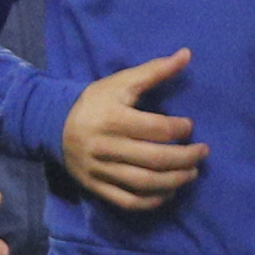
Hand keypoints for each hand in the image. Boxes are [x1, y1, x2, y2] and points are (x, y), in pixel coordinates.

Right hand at [59, 50, 205, 212]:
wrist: (52, 123)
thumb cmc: (94, 100)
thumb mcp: (121, 82)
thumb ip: (154, 71)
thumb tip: (187, 54)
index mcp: (112, 119)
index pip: (154, 129)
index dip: (178, 129)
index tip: (189, 126)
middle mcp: (105, 146)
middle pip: (153, 159)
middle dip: (184, 158)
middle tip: (202, 153)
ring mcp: (99, 169)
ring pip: (142, 182)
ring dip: (173, 181)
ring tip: (191, 173)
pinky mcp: (95, 186)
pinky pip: (126, 200)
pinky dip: (150, 201)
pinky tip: (168, 193)